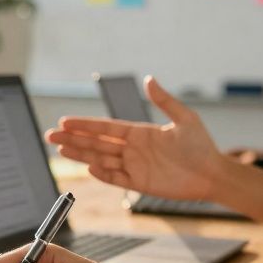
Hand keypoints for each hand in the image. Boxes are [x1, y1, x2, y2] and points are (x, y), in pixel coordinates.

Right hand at [45, 76, 223, 200]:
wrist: (213, 173)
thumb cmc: (202, 145)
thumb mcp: (184, 118)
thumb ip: (164, 100)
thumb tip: (149, 79)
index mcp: (140, 132)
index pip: (105, 127)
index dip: (85, 125)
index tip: (65, 121)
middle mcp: (133, 149)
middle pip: (96, 143)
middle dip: (73, 139)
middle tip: (50, 136)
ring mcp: (134, 166)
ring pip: (101, 159)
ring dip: (80, 155)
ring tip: (59, 150)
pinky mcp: (140, 184)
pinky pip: (116, 178)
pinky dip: (102, 174)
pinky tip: (87, 167)